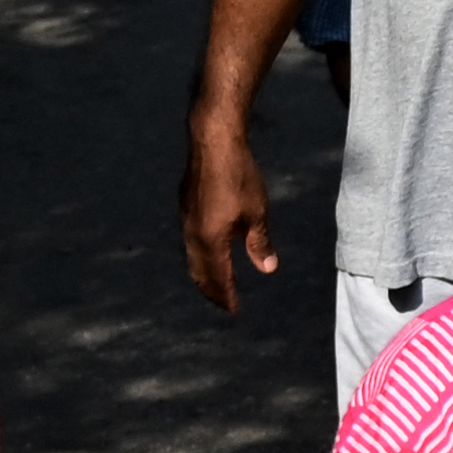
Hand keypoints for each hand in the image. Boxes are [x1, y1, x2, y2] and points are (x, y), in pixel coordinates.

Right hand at [181, 114, 277, 311]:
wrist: (212, 142)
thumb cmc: (238, 177)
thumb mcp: (257, 213)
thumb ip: (260, 243)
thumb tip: (267, 269)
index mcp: (211, 240)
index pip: (219, 278)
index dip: (227, 296)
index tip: (234, 310)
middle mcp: (193, 234)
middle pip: (200, 273)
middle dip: (212, 291)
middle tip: (223, 303)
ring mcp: (186, 220)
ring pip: (191, 258)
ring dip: (203, 274)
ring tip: (214, 284)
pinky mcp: (185, 206)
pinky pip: (189, 240)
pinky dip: (198, 255)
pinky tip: (207, 251)